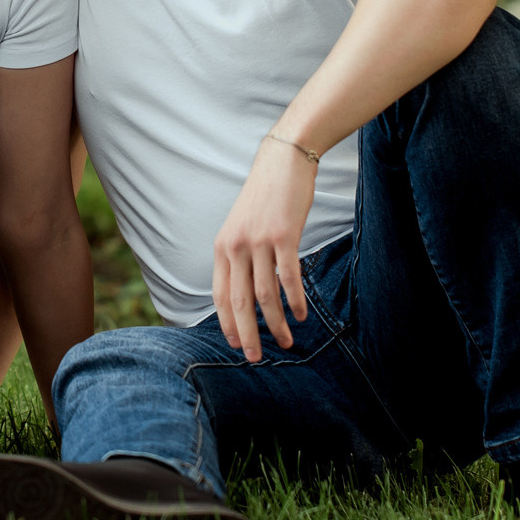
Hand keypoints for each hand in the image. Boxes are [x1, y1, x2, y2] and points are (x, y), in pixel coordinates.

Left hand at [211, 136, 319, 361]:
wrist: (282, 162)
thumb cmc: (265, 197)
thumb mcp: (242, 226)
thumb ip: (241, 256)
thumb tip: (246, 290)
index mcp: (222, 247)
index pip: (218, 295)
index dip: (226, 323)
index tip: (234, 344)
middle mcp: (236, 246)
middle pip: (238, 301)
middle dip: (246, 334)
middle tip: (254, 358)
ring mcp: (259, 241)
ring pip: (264, 294)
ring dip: (275, 323)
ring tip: (286, 342)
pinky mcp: (283, 236)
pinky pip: (288, 277)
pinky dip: (295, 300)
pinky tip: (301, 315)